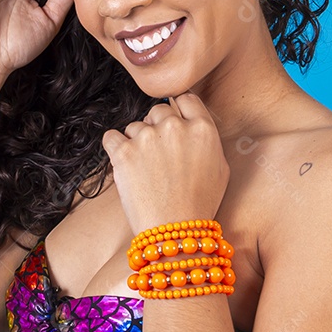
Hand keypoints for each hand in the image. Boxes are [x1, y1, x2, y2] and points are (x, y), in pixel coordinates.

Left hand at [101, 93, 229, 235]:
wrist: (175, 233)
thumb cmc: (199, 204)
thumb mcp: (221, 168)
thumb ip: (207, 139)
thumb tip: (194, 122)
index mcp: (202, 129)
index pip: (186, 98)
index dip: (178, 110)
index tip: (172, 123)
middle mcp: (175, 127)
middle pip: (158, 110)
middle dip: (156, 127)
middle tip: (158, 154)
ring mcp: (147, 138)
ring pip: (134, 126)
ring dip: (136, 142)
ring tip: (144, 170)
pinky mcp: (123, 152)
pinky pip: (111, 137)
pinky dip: (114, 148)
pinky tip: (124, 164)